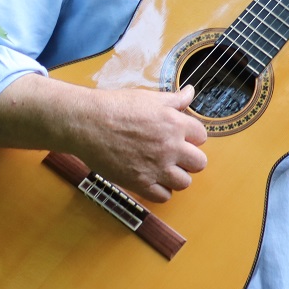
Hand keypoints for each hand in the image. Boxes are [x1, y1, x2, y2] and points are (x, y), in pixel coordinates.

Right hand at [68, 85, 209, 201]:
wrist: (87, 124)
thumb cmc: (117, 107)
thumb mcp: (151, 98)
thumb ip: (175, 99)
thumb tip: (191, 92)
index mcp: (176, 124)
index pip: (202, 137)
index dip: (192, 137)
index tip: (181, 137)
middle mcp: (171, 147)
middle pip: (199, 163)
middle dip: (190, 159)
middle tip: (176, 155)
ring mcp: (156, 167)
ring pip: (185, 182)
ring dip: (177, 176)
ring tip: (164, 168)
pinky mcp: (139, 183)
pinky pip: (164, 196)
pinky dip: (161, 191)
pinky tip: (152, 179)